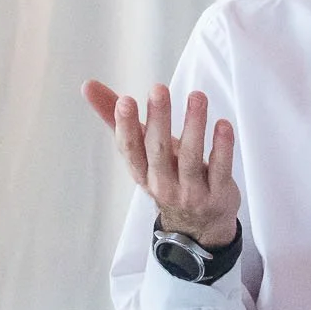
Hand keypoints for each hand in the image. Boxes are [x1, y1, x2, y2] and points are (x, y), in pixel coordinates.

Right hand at [82, 79, 241, 247]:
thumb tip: (88, 85)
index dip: (126, 127)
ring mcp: (190, 192)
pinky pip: (220, 170)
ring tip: (196, 96)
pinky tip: (223, 124)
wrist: (199, 224)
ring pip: (190, 158)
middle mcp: (162, 184)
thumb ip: (118, 118)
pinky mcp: (218, 194)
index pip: (130, 149)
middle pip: (158, 151)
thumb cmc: (167, 174)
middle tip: (158, 90)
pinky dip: (222, 148)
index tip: (125, 101)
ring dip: (193, 125)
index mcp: (142, 171)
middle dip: (158, 119)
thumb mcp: (143, 150)